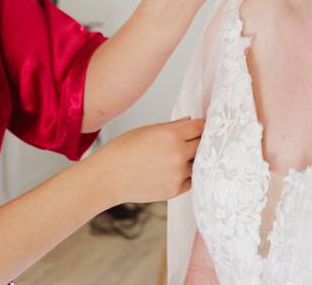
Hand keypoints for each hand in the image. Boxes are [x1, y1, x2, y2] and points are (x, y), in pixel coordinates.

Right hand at [88, 117, 204, 205]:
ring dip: (193, 159)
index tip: (201, 127)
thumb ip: (172, 126)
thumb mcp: (147, 130)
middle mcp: (178, 154)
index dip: (201, 125)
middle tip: (194, 141)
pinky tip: (175, 170)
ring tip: (178, 157)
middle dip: (200, 141)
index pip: (199, 127)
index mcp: (171, 135)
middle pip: (203, 145)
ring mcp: (177, 174)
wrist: (108, 177)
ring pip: (198, 163)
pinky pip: (190, 180)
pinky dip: (187, 174)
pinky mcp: (174, 190)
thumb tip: (188, 122)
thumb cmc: (122, 150)